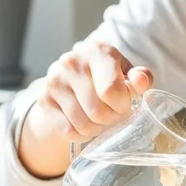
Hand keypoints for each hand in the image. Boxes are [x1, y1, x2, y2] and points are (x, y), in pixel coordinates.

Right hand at [31, 40, 153, 141]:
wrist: (75, 80)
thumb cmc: (109, 76)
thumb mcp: (128, 73)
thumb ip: (140, 78)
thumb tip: (141, 81)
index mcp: (97, 50)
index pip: (111, 91)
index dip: (123, 105)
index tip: (126, 105)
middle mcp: (72, 62)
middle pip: (98, 111)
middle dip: (112, 119)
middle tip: (115, 115)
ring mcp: (54, 80)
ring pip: (83, 124)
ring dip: (98, 129)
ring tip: (102, 120)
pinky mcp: (44, 99)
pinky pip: (68, 131)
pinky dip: (81, 135)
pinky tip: (86, 124)